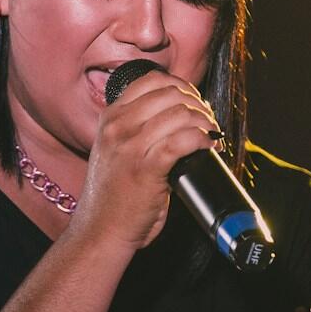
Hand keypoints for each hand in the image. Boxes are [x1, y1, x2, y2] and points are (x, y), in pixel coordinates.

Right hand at [67, 69, 218, 251]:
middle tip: (207, 121)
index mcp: (110, 118)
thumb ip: (136, 129)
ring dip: (204, 122)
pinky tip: (207, 147)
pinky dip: (202, 140)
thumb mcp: (114, 150)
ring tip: (210, 134)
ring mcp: (130, 147)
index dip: (181, 87)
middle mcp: (117, 127)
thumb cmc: (112, 196)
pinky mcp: (146, 169)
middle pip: (169, 93)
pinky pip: (183, 140)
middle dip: (197, 104)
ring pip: (180, 114)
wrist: (100, 231)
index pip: (151, 80)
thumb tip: (178, 116)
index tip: (193, 102)